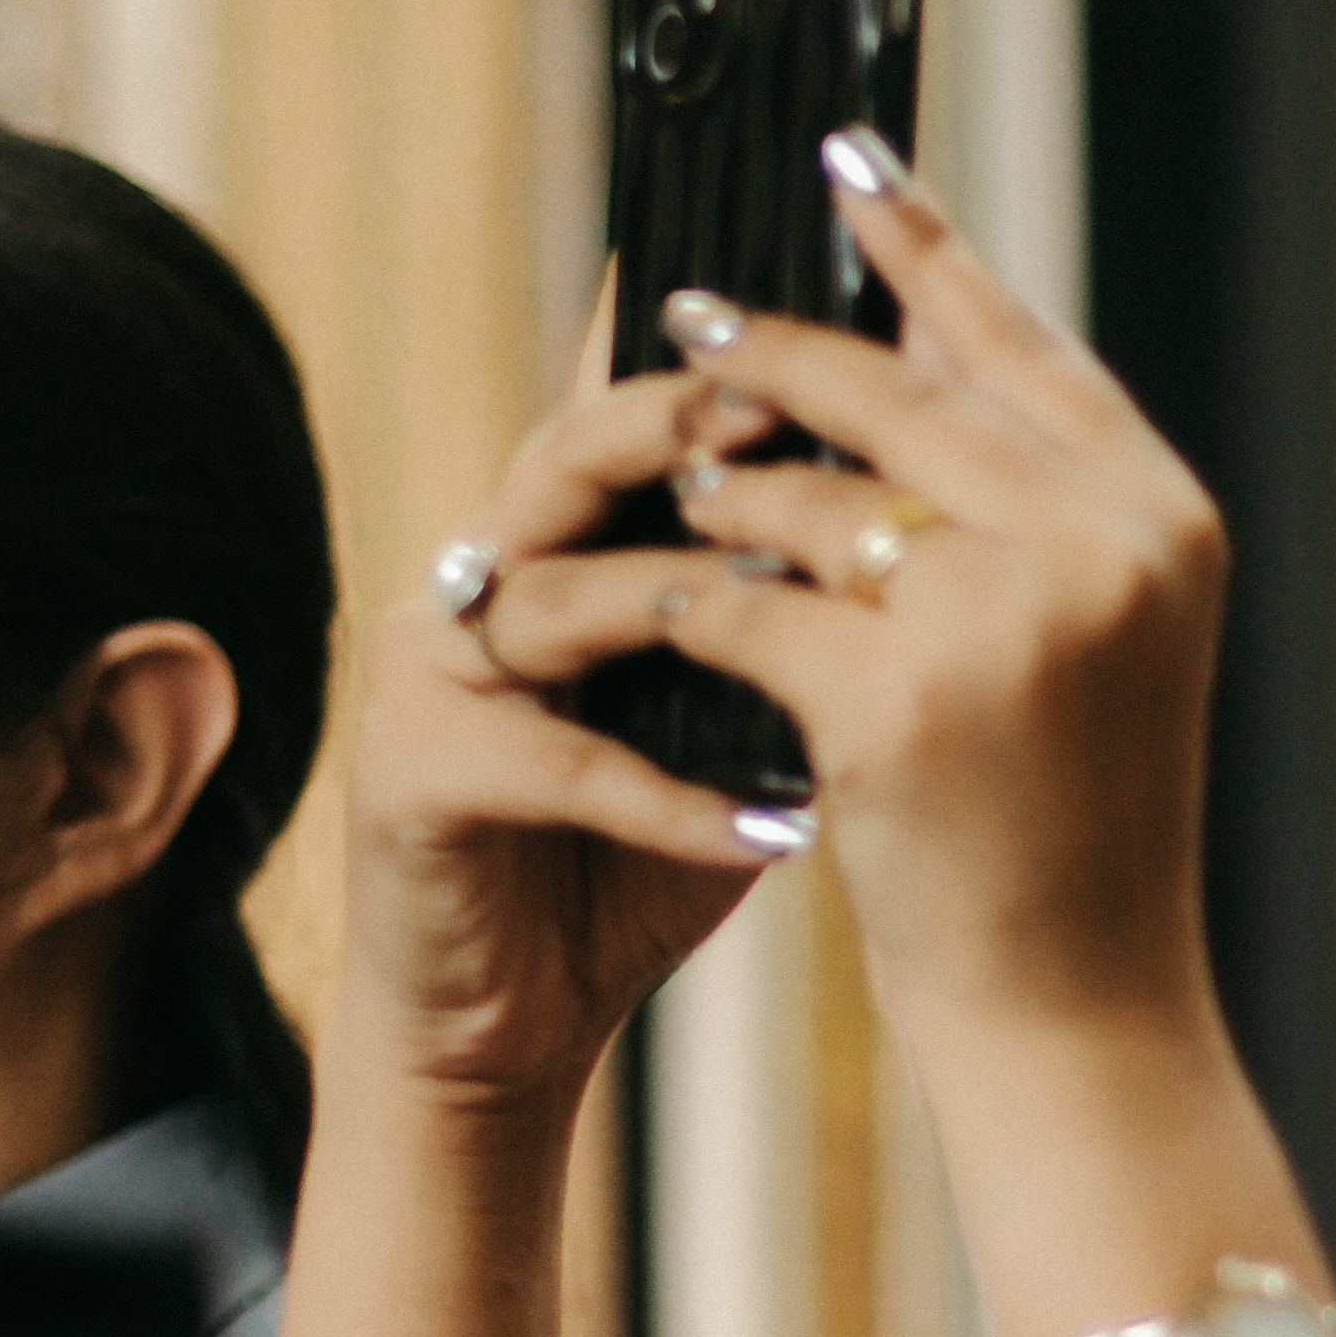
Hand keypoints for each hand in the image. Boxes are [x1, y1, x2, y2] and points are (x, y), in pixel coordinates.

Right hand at [333, 353, 783, 1127]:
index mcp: (552, 548)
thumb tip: (927, 549)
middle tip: (781, 414)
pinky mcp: (408, 774)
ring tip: (803, 615)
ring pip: (554, 597)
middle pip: (568, 459)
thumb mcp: (729, 728)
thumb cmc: (629, 865)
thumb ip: (788, 635)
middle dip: (676, 428)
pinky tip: (773, 829)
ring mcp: (428, 670)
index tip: (816, 313)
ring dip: (684, 609)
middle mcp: (475, 579)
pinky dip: (669, 799)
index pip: (621, 414)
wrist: (503, 1023)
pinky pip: (557, 766)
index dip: (700, 359)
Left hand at [617, 139, 1234, 1049]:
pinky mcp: (896, 696)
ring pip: (808, 492)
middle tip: (685, 321)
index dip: (922, 247)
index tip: (841, 163)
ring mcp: (1003, 617)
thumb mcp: (1094, 643)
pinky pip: (744, 599)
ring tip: (675, 490)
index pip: (1021, 344)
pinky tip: (648, 608)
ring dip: (720, 488)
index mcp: (1161, 519)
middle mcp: (1100, 546)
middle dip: (774, 355)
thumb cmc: (1076, 836)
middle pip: (896, 394)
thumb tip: (906, 341)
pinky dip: (684, 602)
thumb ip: (1034, 502)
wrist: (1080, 1011)